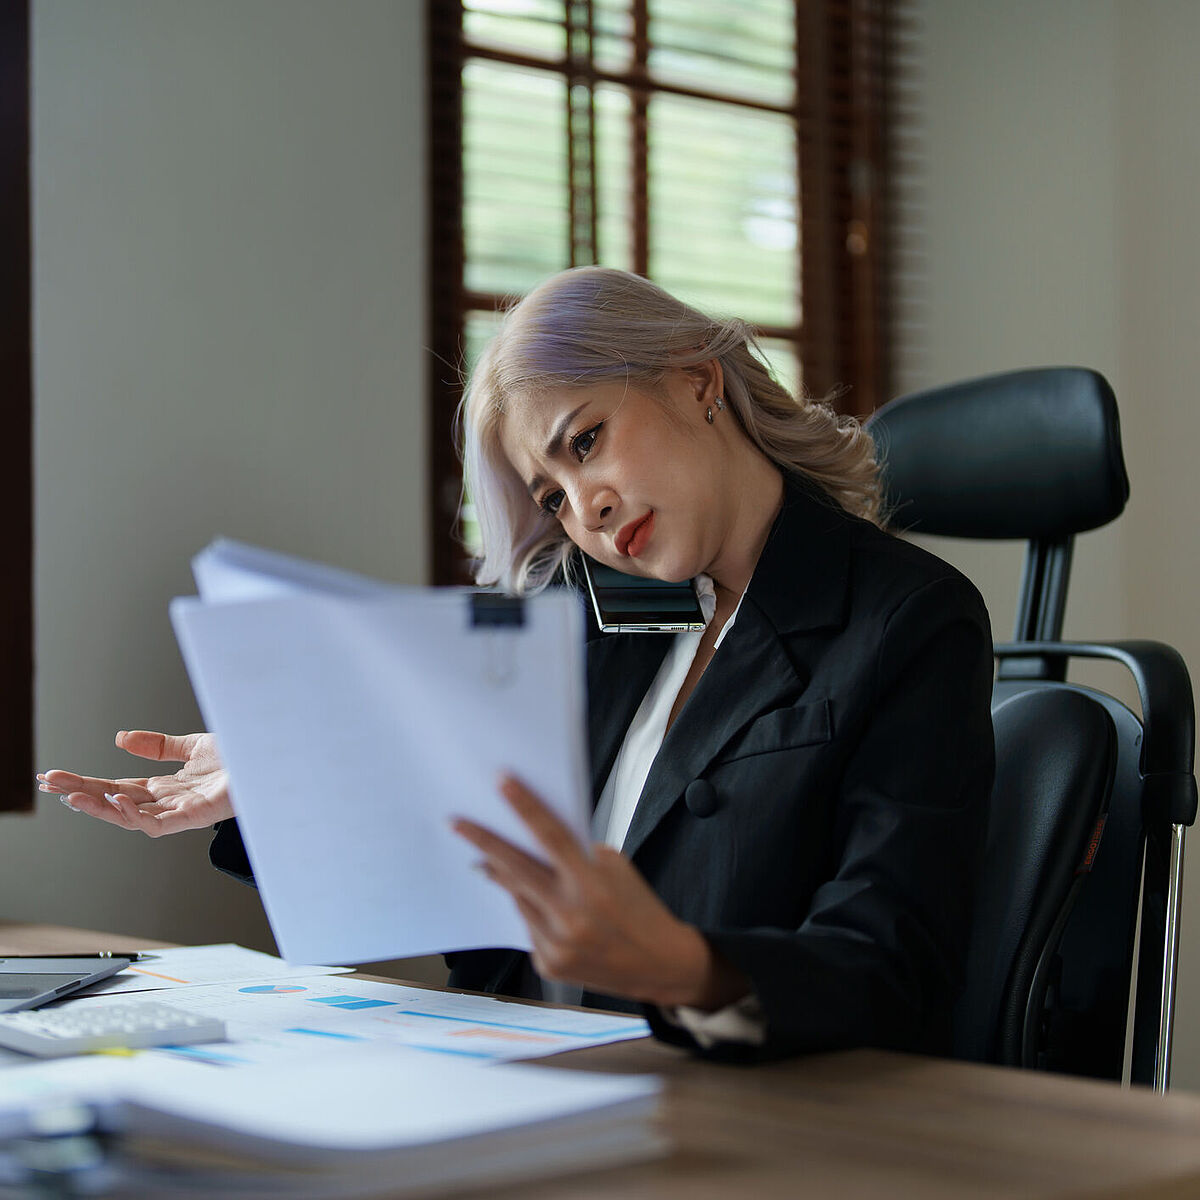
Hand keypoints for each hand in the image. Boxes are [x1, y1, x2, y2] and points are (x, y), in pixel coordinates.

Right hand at [38, 730, 231, 836]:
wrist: (274, 757)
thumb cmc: (244, 755)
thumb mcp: (193, 745)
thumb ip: (157, 745)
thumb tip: (119, 738)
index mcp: (168, 786)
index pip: (117, 787)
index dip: (87, 783)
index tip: (56, 777)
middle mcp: (171, 801)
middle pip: (117, 801)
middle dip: (82, 795)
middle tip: (51, 786)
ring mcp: (183, 811)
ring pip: (131, 817)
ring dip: (100, 807)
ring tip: (73, 796)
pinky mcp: (198, 816)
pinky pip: (158, 824)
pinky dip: (134, 814)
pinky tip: (116, 800)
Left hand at [452, 776, 748, 1009]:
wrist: (660, 963)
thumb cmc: (641, 908)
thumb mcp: (617, 869)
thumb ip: (577, 853)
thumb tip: (537, 837)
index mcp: (591, 885)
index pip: (550, 836)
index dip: (525, 807)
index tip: (502, 783)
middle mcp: (570, 916)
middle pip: (515, 869)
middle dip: (483, 842)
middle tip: (457, 823)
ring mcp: (556, 944)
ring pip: (517, 897)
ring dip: (506, 877)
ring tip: (492, 859)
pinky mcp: (548, 963)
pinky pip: (526, 925)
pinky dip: (529, 909)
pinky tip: (542, 905)